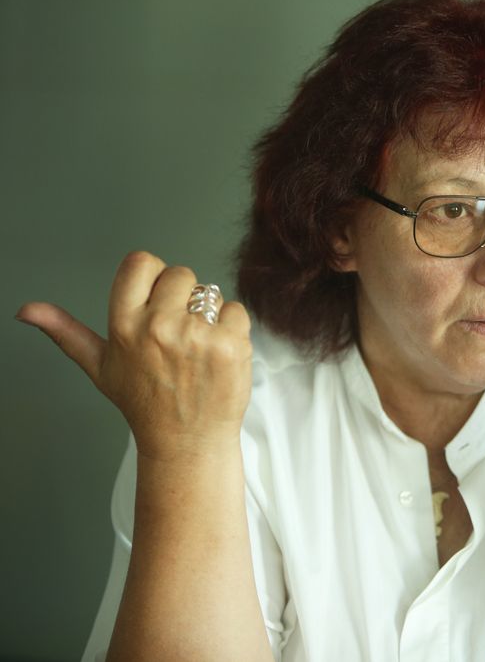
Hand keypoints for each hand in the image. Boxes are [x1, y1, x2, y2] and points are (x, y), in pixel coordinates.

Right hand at [15, 251, 252, 461]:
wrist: (186, 442)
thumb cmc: (145, 403)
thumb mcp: (100, 367)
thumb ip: (67, 332)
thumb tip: (26, 309)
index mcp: (124, 326)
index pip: (140, 263)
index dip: (154, 277)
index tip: (156, 301)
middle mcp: (158, 327)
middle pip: (180, 274)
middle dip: (183, 298)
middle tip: (178, 333)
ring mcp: (196, 336)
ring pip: (211, 293)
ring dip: (209, 315)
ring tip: (197, 349)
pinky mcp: (229, 345)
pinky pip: (237, 311)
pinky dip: (233, 329)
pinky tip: (218, 356)